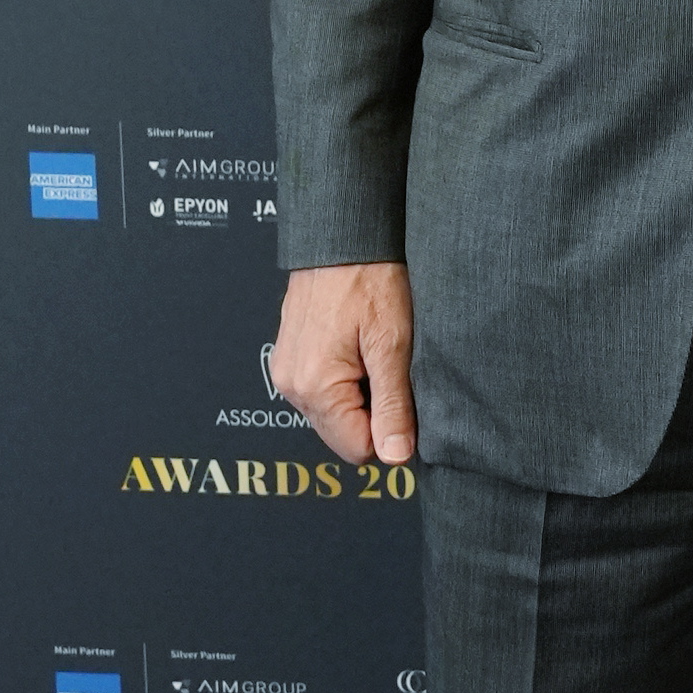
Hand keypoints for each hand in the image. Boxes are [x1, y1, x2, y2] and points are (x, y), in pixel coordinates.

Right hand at [271, 261, 418, 467]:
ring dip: (359, 396)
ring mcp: (286, 371)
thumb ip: (393, 404)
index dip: (390, 433)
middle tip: (390, 370)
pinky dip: (344, 380)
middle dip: (373, 414)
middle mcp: (292, 385)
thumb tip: (396, 455)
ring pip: (333, 414)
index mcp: (315, 387)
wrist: (341, 237)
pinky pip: (321, 390)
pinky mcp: (290, 358)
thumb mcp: (393, 344)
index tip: (405, 401)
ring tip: (374, 355)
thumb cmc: (368, 279)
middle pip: (342, 434)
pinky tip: (358, 349)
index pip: (357, 450)